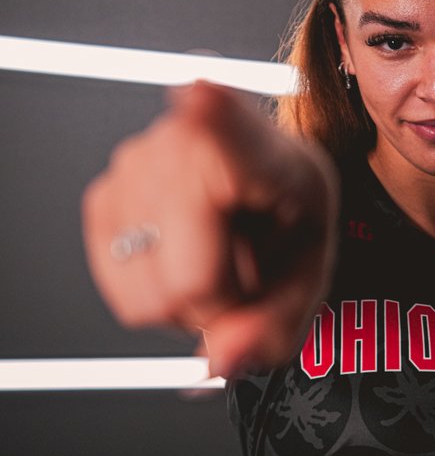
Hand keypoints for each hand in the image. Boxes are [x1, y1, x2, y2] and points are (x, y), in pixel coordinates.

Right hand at [82, 80, 338, 375]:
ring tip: (217, 259)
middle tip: (246, 274)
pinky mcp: (104, 195)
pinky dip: (155, 291)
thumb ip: (273, 327)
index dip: (211, 115)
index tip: (201, 91)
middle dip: (220, 306)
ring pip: (149, 298)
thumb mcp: (309, 278)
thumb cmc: (290, 220)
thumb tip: (219, 364)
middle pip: (187, 282)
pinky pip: (123, 292)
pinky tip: (185, 256)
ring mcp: (136, 166)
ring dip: (187, 301)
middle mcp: (186, 144)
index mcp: (263, 151)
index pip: (226, 124)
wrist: (267, 189)